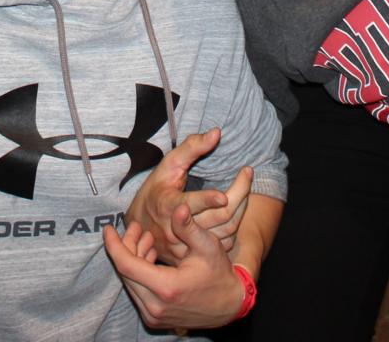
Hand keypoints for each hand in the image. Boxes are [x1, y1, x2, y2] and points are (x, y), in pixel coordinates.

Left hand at [103, 205, 246, 329]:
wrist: (229, 305)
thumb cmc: (219, 273)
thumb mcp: (208, 246)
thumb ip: (189, 227)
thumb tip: (178, 207)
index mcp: (166, 288)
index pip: (126, 265)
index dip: (114, 245)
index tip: (108, 228)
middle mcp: (155, 306)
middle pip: (126, 273)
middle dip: (126, 247)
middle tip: (137, 228)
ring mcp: (154, 316)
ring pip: (130, 283)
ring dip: (133, 259)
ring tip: (148, 239)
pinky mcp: (155, 319)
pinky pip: (137, 293)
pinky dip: (140, 273)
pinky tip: (151, 257)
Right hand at [126, 129, 248, 262]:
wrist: (140, 226)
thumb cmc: (156, 190)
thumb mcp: (168, 165)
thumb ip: (192, 148)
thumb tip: (217, 132)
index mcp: (167, 206)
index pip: (190, 205)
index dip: (208, 200)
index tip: (224, 194)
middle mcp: (177, 231)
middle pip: (218, 218)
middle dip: (239, 194)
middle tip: (248, 174)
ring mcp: (187, 247)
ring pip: (225, 233)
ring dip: (241, 209)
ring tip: (245, 188)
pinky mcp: (195, 256)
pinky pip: (224, 244)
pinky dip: (234, 226)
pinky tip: (237, 209)